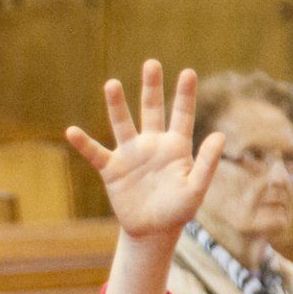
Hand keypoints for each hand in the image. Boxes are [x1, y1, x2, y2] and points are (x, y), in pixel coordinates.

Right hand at [66, 60, 222, 247]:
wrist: (152, 230)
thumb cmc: (179, 209)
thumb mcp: (196, 188)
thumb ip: (207, 162)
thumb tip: (220, 135)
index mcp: (176, 146)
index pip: (182, 115)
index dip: (185, 94)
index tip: (188, 72)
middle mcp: (152, 144)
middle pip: (151, 110)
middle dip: (151, 87)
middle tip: (151, 63)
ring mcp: (130, 155)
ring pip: (122, 124)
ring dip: (117, 105)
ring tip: (112, 84)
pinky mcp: (112, 170)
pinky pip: (95, 153)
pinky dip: (83, 143)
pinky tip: (72, 131)